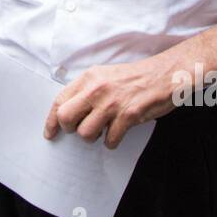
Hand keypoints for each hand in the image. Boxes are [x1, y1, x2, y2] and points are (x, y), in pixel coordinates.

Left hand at [44, 55, 180, 148]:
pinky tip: (117, 134)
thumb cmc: (135, 77)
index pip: (60, 101)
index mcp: (88, 78)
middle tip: (81, 129)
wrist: (165, 74)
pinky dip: (112, 142)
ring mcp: (112, 103)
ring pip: (86, 133)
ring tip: (103, 130)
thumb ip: (87, 90)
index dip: (52, 120)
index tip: (50, 132)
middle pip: (66, 118)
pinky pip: (110, 139)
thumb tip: (71, 112)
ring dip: (93, 137)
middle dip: (70, 129)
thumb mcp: (104, 75)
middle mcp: (96, 89)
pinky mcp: (128, 115)